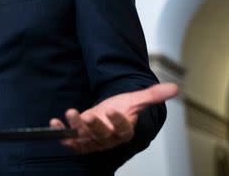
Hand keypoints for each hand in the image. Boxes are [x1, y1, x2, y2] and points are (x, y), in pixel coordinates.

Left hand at [49, 82, 177, 153]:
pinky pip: (70, 140)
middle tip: (86, 115)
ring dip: (74, 127)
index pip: (123, 129)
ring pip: (84, 138)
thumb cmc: (123, 107)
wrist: (110, 114)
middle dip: (93, 126)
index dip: (118, 121)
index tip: (113, 110)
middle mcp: (108, 137)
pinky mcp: (80, 140)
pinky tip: (54, 123)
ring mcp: (93, 139)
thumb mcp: (136, 99)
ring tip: (69, 113)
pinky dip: (61, 133)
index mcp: (124, 129)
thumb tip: (174, 88)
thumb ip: (153, 95)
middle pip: (102, 135)